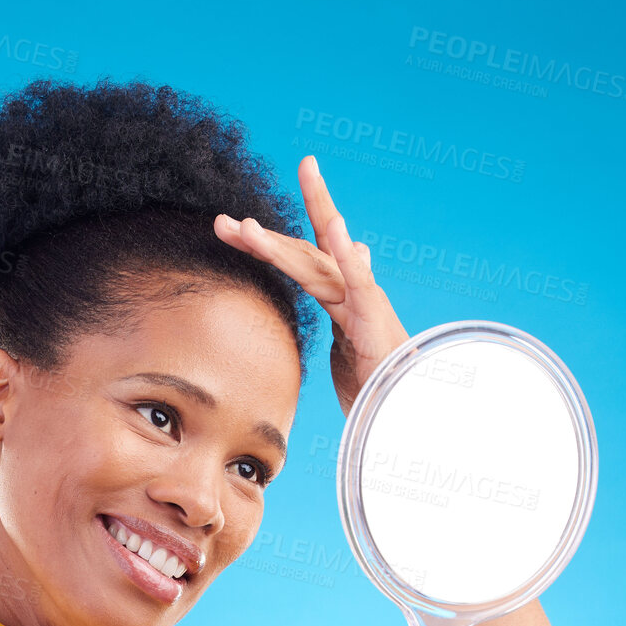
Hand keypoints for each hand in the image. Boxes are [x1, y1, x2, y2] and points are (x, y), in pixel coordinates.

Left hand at [213, 155, 409, 417]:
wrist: (405, 401)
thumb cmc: (378, 377)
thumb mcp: (348, 343)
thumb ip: (342, 310)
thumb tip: (354, 268)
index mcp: (337, 295)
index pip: (299, 257)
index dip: (270, 238)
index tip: (236, 225)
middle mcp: (347, 288)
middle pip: (297, 255)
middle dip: (258, 239)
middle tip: (221, 224)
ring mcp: (359, 298)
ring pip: (314, 264)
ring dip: (278, 246)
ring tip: (247, 229)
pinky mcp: (375, 315)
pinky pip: (359, 280)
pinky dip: (348, 253)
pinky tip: (336, 226)